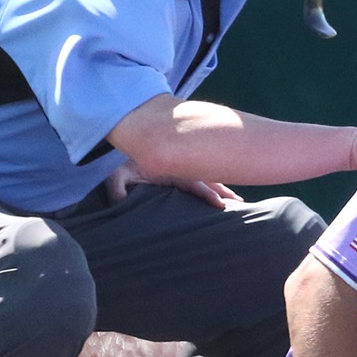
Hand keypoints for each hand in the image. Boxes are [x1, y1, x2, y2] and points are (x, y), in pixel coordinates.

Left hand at [103, 160, 243, 207]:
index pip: (196, 183)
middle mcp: (182, 171)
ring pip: (209, 181)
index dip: (209, 193)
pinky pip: (203, 183)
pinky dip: (216, 188)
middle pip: (208, 181)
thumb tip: (122, 202)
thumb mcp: (117, 177)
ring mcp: (184, 173)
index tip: (221, 204)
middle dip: (224, 191)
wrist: (128, 152)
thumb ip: (118, 188)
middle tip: (240, 203)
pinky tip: (225, 197)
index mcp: (172, 171)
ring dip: (223, 190)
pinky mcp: (182, 179)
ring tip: (239, 202)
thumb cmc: (124, 168)